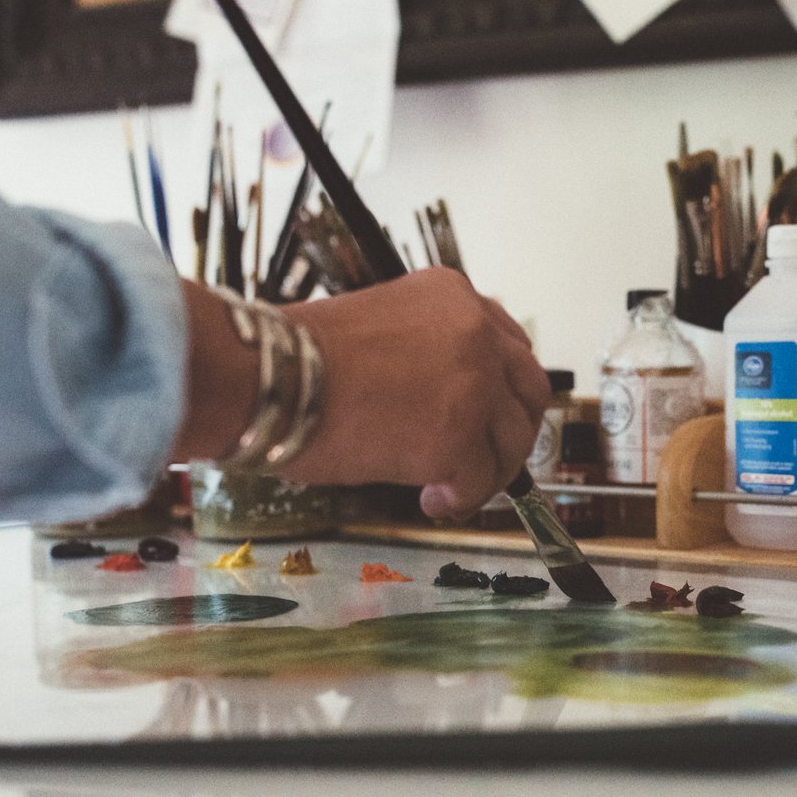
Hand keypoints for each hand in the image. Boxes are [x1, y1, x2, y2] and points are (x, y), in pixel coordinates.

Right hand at [281, 268, 552, 519]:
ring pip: (512, 440)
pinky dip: (461, 497)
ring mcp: (473, 384)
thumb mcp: (379, 327)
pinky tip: (431, 499)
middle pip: (529, 391)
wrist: (268, 378)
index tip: (490, 415)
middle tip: (486, 461)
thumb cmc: (297, 359)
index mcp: (452, 297)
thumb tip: (439, 400)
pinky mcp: (457, 437)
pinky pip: (480, 480)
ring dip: (487, 472)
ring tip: (445, 487)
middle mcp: (474, 333)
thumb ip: (425, 352)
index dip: (504, 389)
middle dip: (512, 433)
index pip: (509, 344)